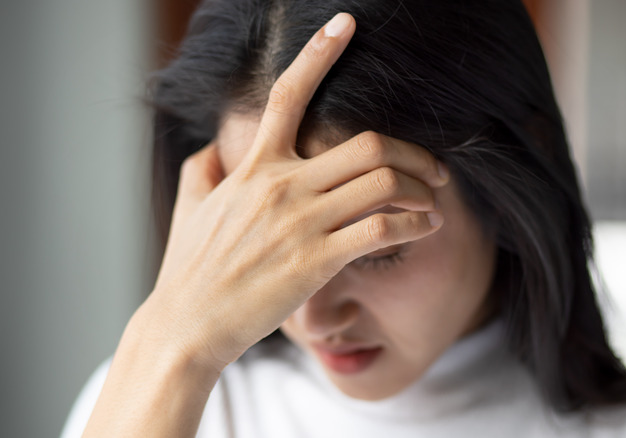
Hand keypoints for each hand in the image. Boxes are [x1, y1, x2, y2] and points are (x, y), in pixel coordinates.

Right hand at [137, 13, 448, 370]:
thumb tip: (212, 148)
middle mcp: (280, 185)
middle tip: (434, 169)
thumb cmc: (189, 270)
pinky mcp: (316, 261)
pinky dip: (415, 224)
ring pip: (382, 182)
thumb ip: (203, 169)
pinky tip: (426, 228)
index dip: (320, 53)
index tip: (347, 24)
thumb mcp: (189, 207)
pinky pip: (381, 229)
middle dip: (413, 152)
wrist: (186, 326)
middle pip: (366, 143)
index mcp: (253, 166)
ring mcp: (299, 222)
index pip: (287, 94)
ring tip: (433, 201)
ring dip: (421, 188)